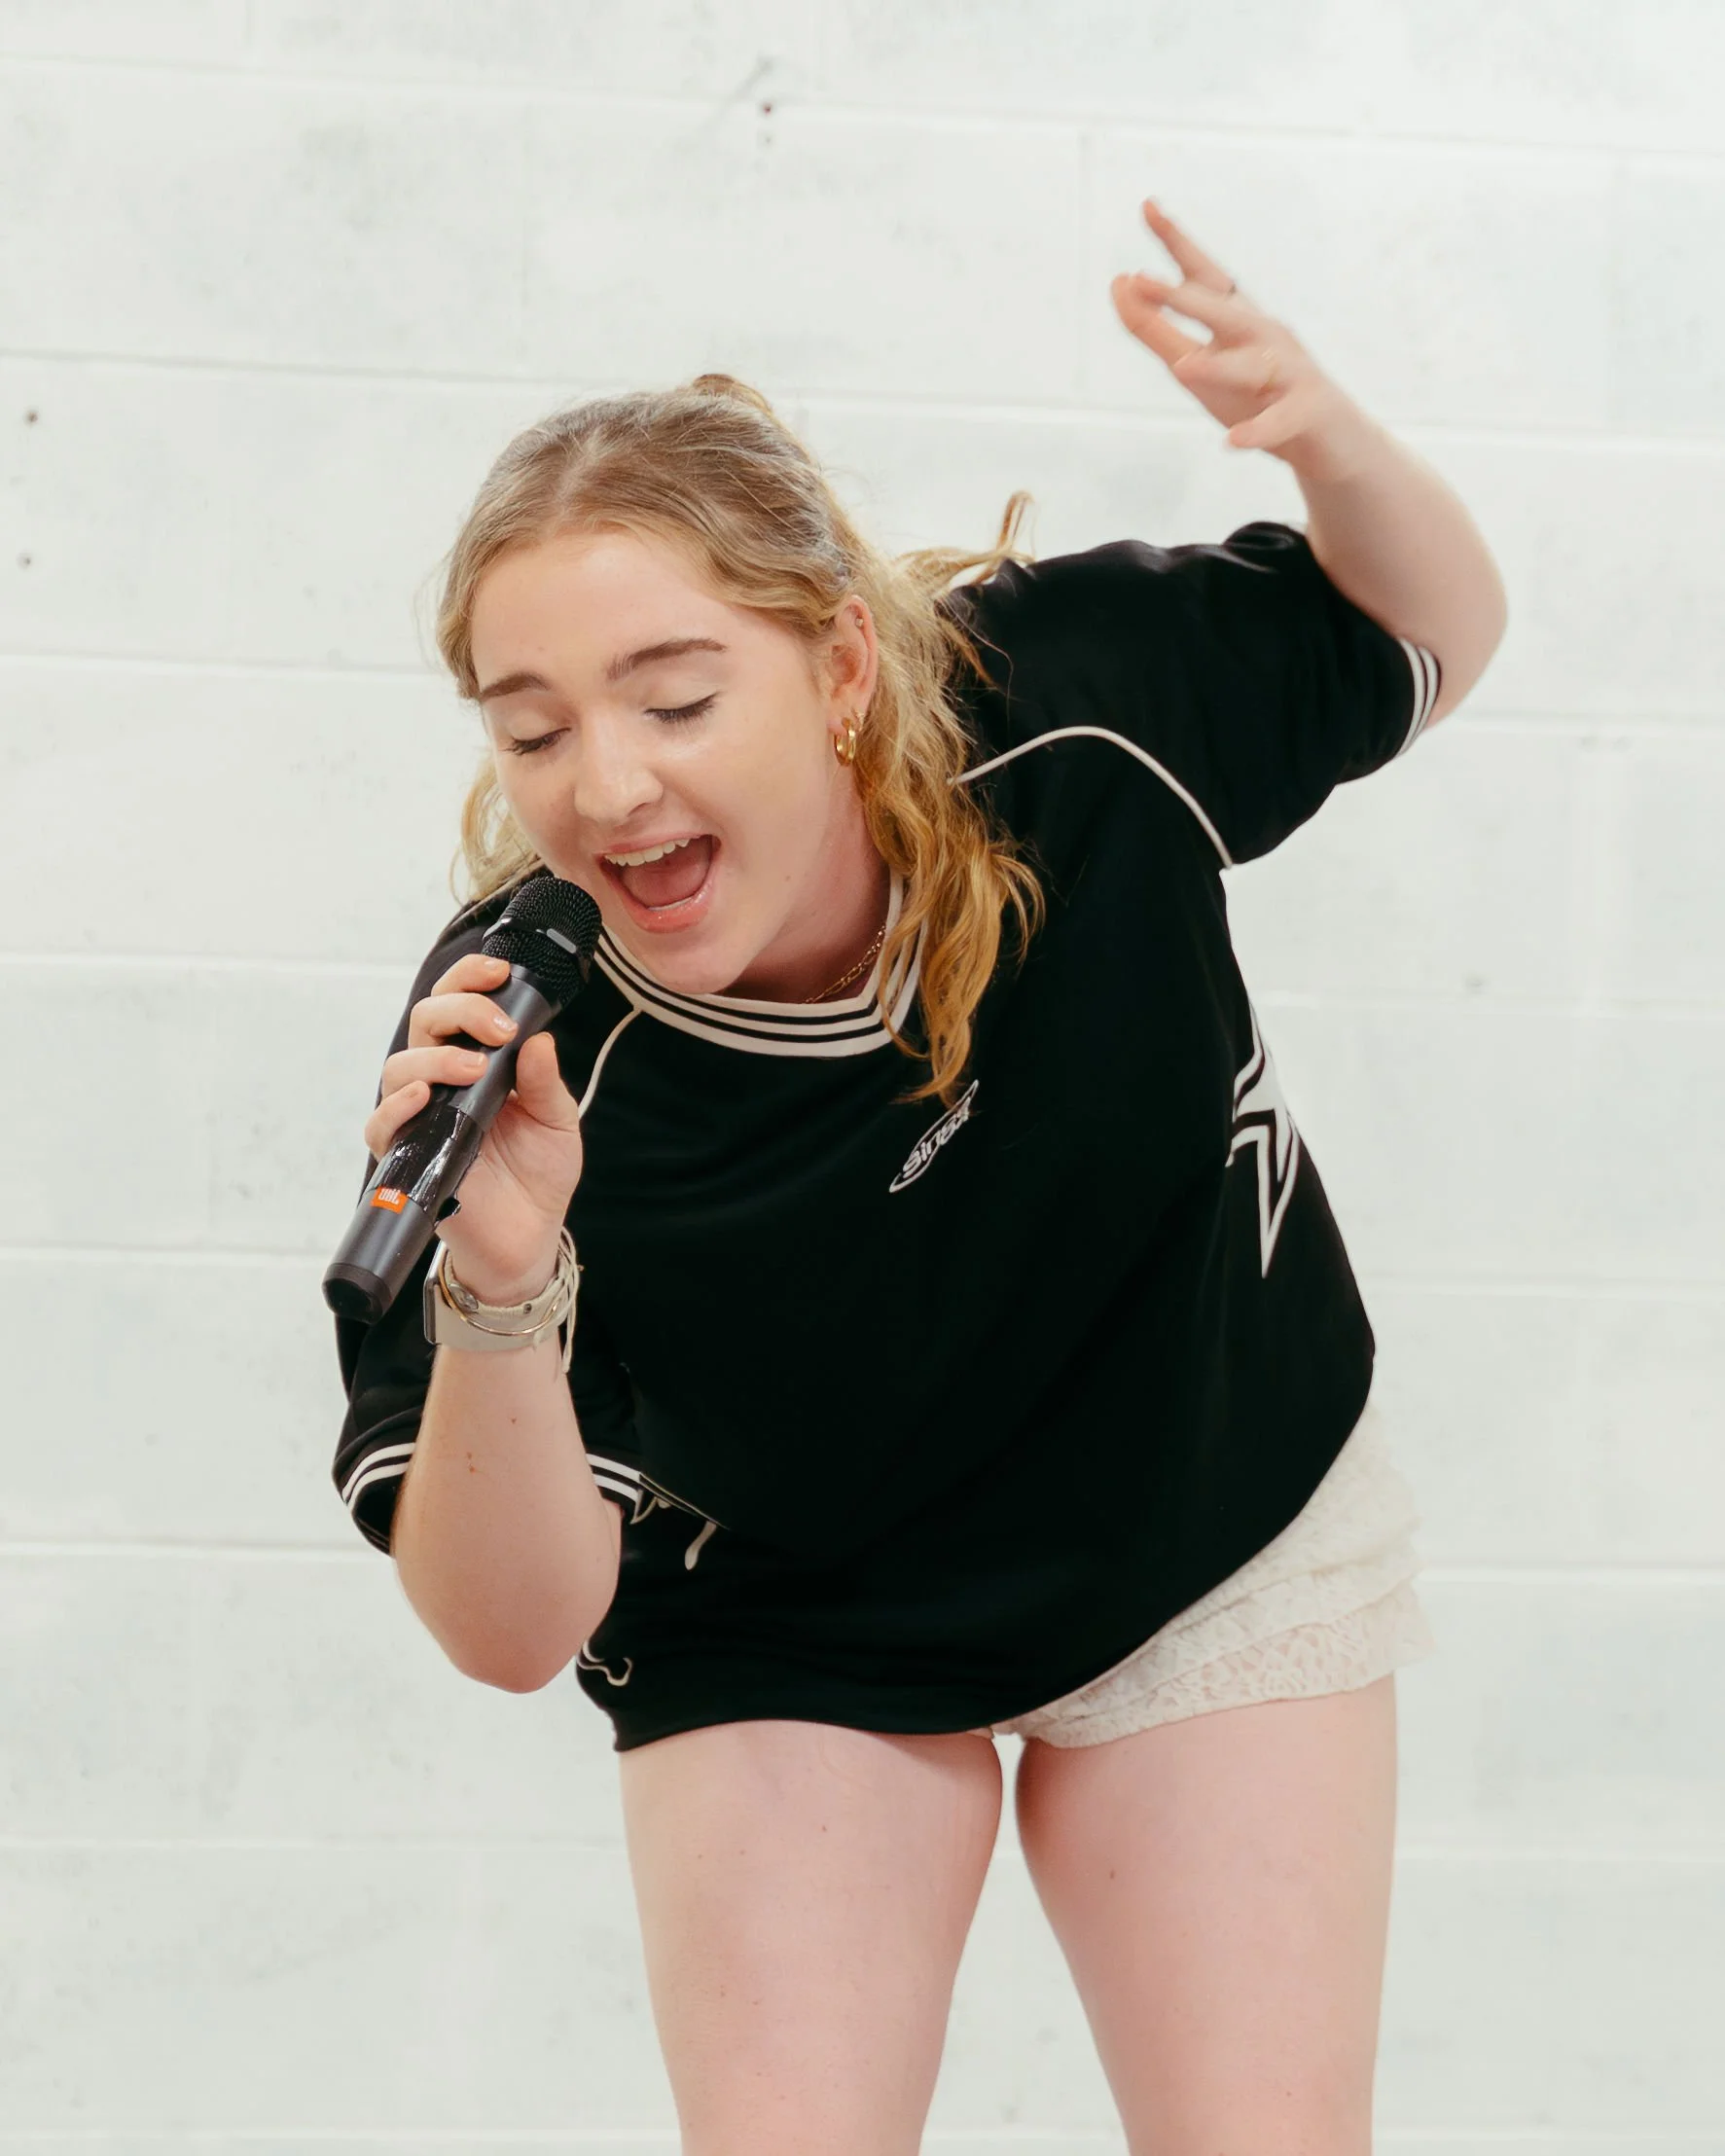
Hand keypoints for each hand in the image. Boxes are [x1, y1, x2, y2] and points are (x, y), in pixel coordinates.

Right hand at [364, 949, 585, 1304]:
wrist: (529, 1236)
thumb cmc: (538, 1174)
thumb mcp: (557, 1121)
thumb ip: (544, 1081)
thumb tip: (537, 1038)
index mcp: (477, 1062)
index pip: (457, 1005)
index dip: (469, 979)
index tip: (499, 972)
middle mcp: (443, 1083)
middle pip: (424, 1023)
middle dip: (459, 1010)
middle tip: (498, 1030)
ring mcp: (422, 1116)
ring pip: (400, 1067)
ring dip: (435, 1058)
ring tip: (474, 1069)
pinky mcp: (408, 1155)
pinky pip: (383, 1124)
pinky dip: (398, 1105)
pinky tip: (425, 1098)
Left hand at [1110, 199, 1375, 477]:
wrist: (1330, 438)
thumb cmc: (1257, 395)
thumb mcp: (1197, 360)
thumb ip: (1156, 329)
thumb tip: (1119, 283)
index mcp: (1238, 320)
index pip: (1204, 276)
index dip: (1176, 243)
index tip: (1147, 206)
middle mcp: (1264, 336)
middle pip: (1223, 313)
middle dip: (1183, 298)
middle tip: (1141, 280)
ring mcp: (1289, 372)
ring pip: (1251, 366)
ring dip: (1218, 367)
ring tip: (1183, 368)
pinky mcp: (1305, 412)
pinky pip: (1278, 422)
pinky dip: (1257, 431)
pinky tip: (1233, 441)